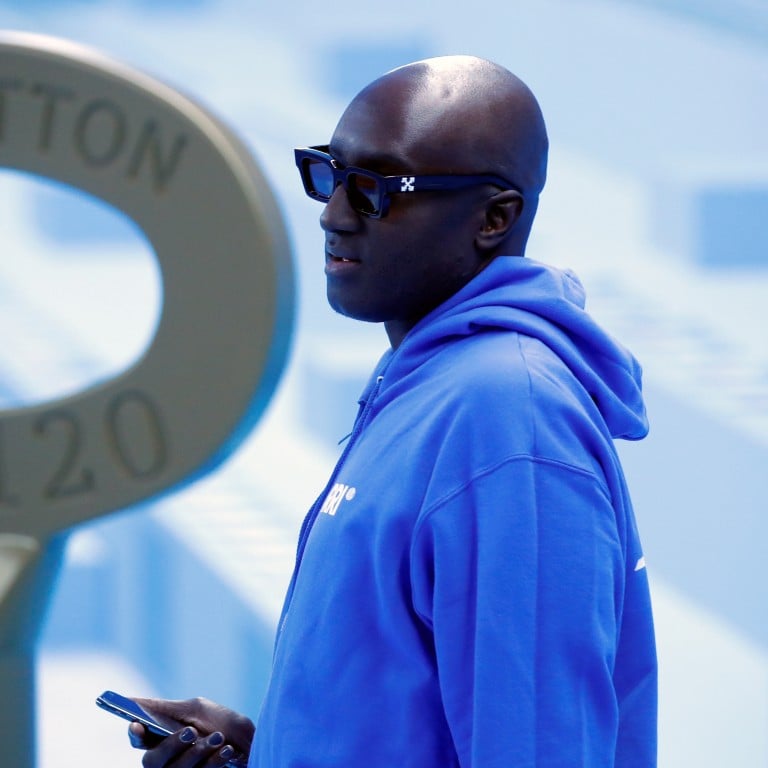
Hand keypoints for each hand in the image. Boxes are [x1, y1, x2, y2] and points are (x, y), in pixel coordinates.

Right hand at [127, 697, 254, 766]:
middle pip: (152, 761)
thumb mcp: (196, 710)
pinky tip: (226, 751)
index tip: (137, 725)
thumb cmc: (221, 723)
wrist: (250, 745)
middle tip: (192, 731)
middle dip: (172, 745)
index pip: (138, 740)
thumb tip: (132, 700)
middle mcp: (165, 761)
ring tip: (218, 737)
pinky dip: (212, 763)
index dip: (135, 734)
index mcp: (160, 738)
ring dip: (198, 752)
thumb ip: (167, 709)